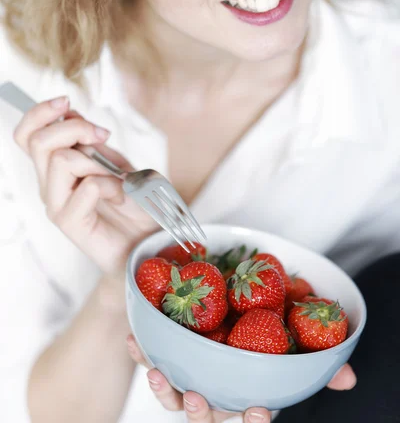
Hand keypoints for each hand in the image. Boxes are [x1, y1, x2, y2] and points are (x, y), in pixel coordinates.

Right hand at [13, 95, 158, 273]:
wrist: (148, 238)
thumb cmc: (134, 201)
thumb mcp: (115, 159)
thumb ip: (91, 140)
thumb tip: (70, 114)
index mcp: (56, 166)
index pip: (27, 135)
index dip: (39, 113)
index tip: (67, 102)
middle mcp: (50, 184)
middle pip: (37, 141)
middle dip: (74, 127)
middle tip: (101, 136)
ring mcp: (58, 204)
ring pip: (59, 160)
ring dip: (96, 160)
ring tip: (116, 176)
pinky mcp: (71, 223)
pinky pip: (86, 187)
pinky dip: (110, 184)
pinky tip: (120, 195)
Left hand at [127, 333, 356, 422]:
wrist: (226, 309)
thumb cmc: (261, 338)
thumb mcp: (290, 346)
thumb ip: (316, 361)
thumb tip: (348, 376)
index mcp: (244, 393)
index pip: (250, 416)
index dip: (253, 420)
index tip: (257, 408)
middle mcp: (215, 391)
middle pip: (204, 414)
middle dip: (197, 411)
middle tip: (194, 396)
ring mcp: (190, 375)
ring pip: (174, 394)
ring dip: (163, 388)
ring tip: (156, 373)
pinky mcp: (169, 354)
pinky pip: (152, 358)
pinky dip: (141, 352)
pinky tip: (135, 339)